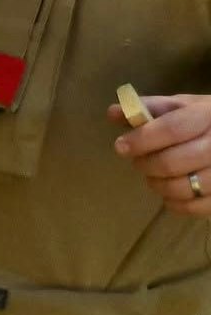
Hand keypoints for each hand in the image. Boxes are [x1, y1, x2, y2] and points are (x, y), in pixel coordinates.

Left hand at [112, 93, 210, 215]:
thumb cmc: (204, 120)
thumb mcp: (182, 106)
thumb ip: (149, 107)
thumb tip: (113, 113)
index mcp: (208, 116)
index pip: (172, 129)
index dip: (142, 139)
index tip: (121, 147)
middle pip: (173, 162)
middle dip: (146, 165)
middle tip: (138, 162)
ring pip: (183, 187)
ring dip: (158, 184)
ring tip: (154, 176)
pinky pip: (195, 207)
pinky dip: (175, 202)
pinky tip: (169, 192)